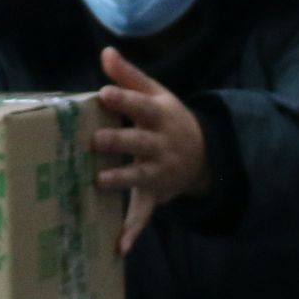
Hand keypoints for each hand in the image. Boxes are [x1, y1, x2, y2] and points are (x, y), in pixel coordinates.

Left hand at [93, 48, 207, 254]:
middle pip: (138, 143)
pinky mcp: (154, 195)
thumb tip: (105, 52)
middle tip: (94, 140)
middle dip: (118, 142)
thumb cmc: (168, 120)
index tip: (104, 94)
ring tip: (98, 181)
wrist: (204, 155)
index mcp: (159, 117)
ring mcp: (159, 172)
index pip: (141, 107)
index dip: (124, 101)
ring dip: (120, 180)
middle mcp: (161, 145)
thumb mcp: (156, 95)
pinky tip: (120, 246)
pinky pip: (144, 214)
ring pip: (139, 176)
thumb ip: (130, 77)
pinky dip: (133, 231)